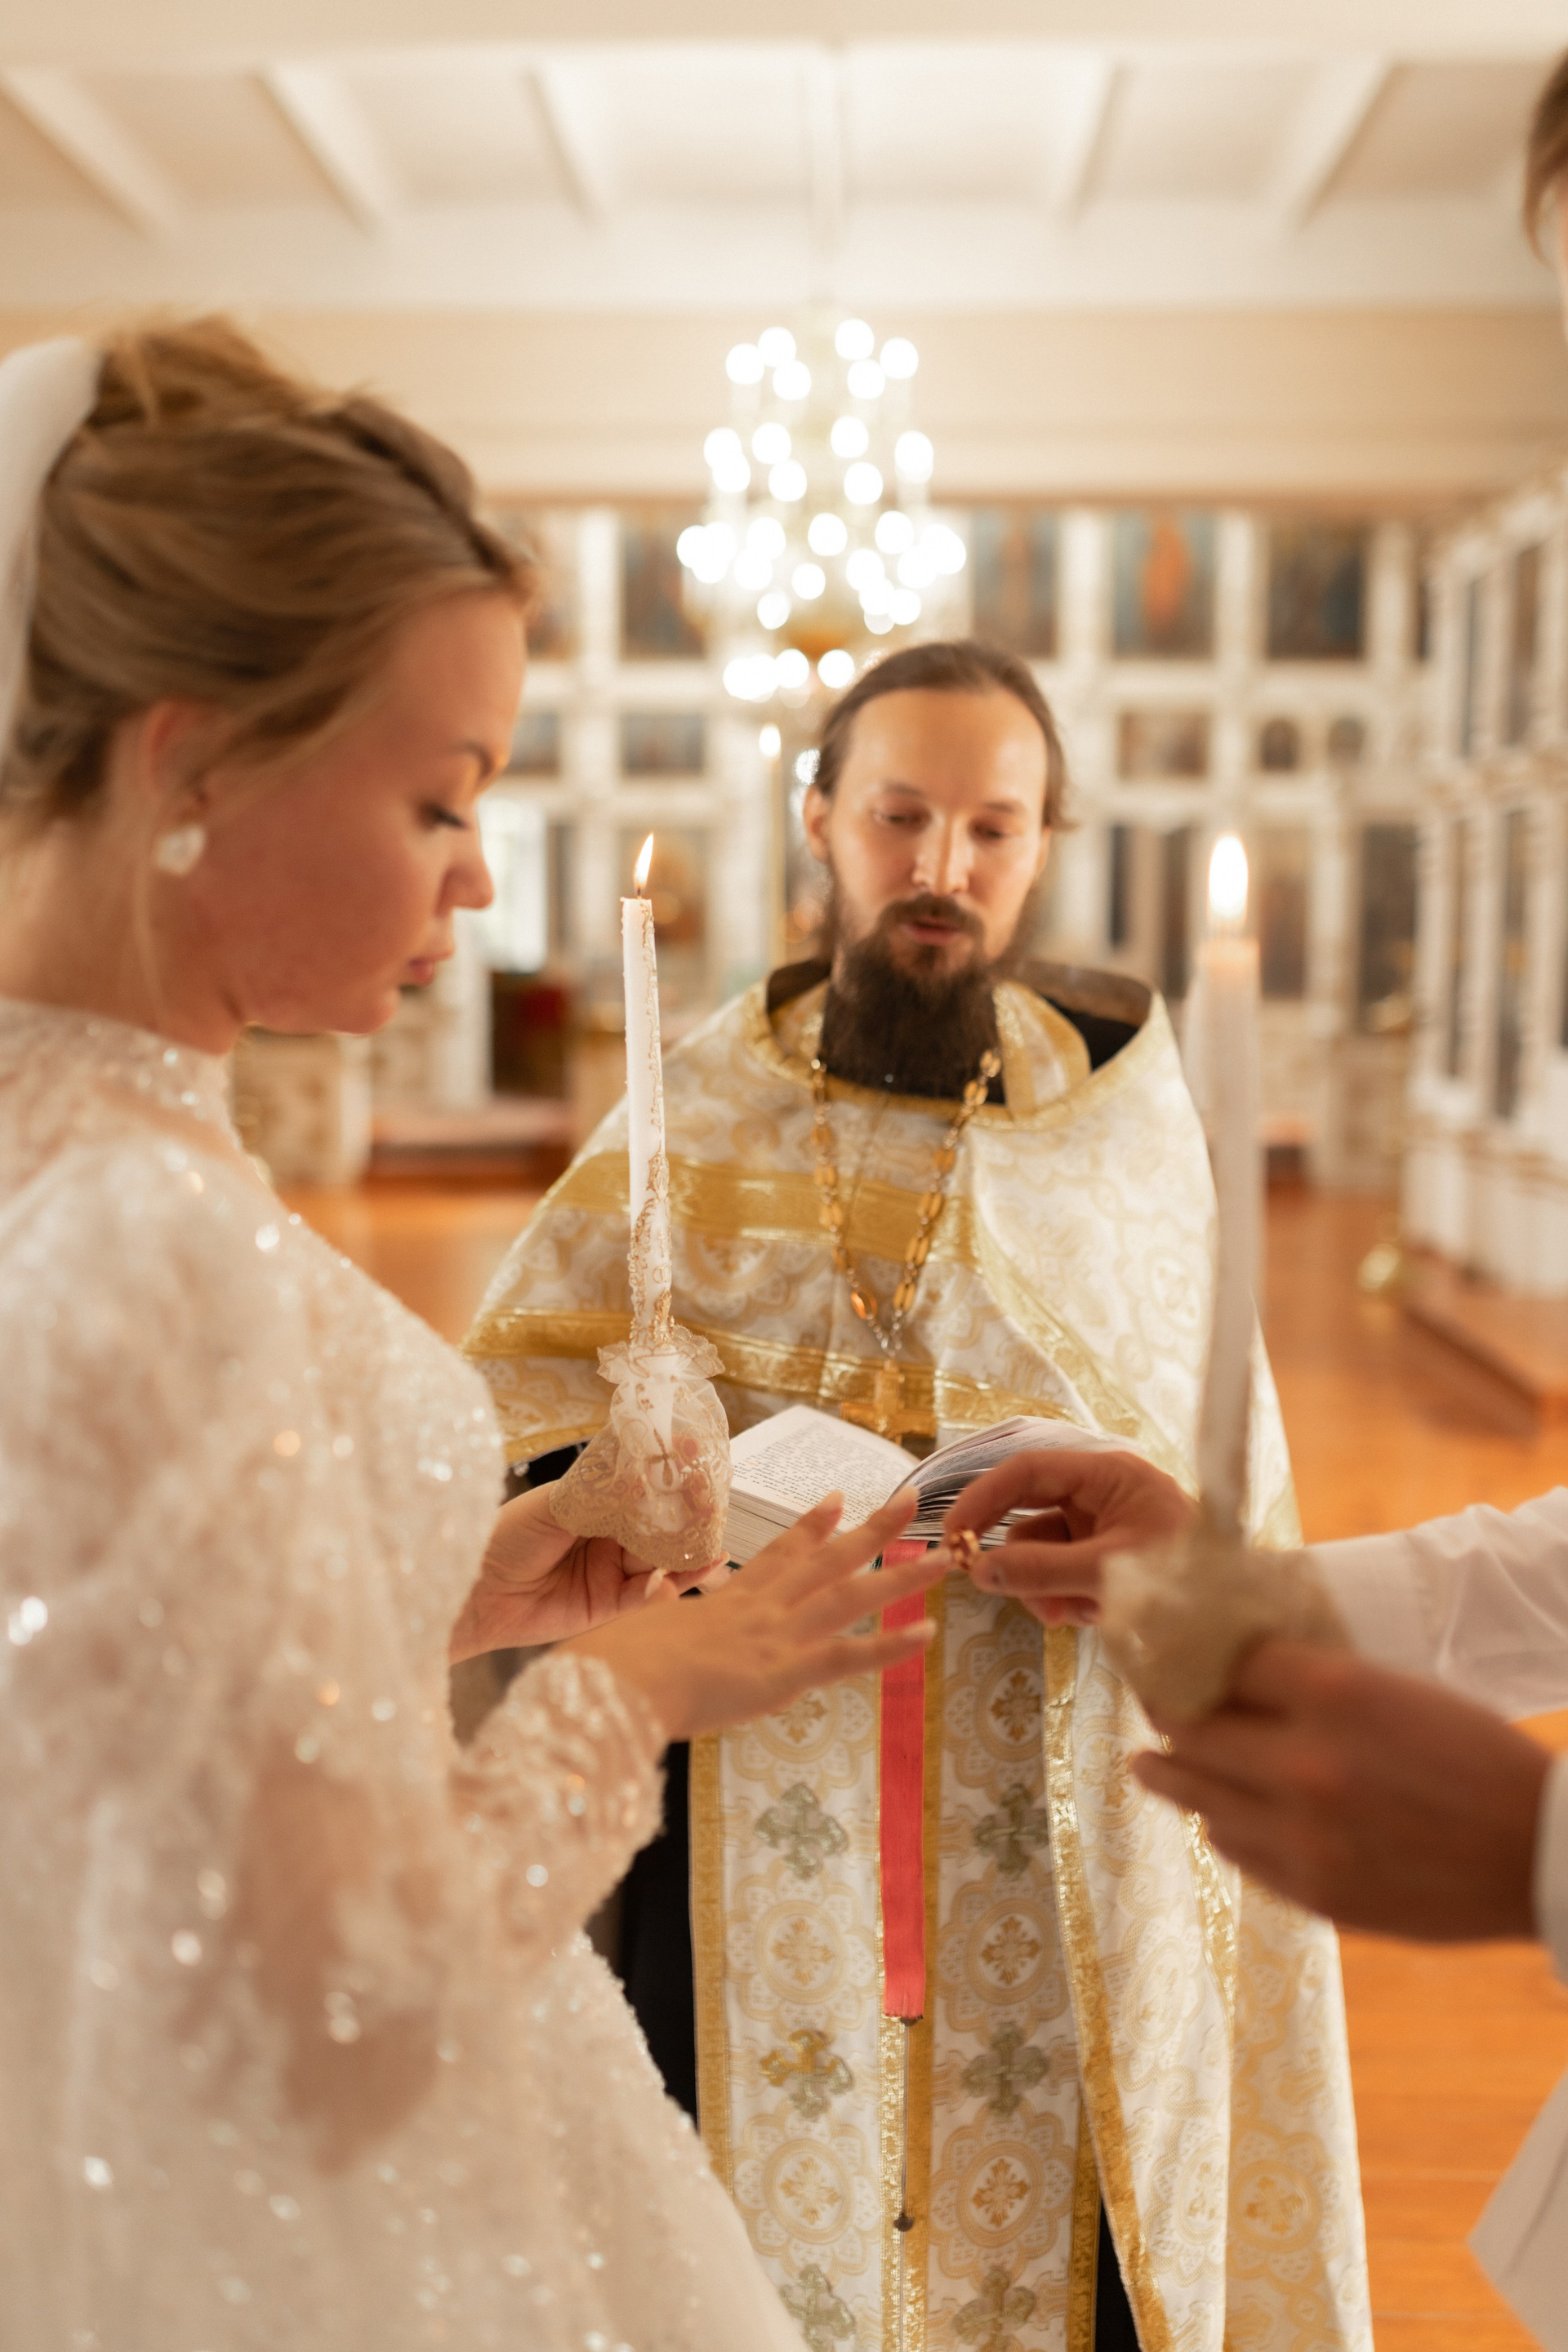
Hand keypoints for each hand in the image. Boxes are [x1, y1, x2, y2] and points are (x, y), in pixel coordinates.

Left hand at [448, 1483, 715, 1664]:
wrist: (474, 1591)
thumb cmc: (505, 1537)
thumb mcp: (554, 1506)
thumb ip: (601, 1496)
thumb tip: (644, 1477)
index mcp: (598, 1504)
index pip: (644, 1488)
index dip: (671, 1478)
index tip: (695, 1460)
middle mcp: (610, 1536)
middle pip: (661, 1527)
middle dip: (690, 1520)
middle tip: (716, 1511)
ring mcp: (611, 1571)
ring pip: (660, 1563)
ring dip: (688, 1559)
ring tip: (714, 1552)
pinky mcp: (607, 1605)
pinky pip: (642, 1598)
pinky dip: (661, 1591)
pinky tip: (670, 1584)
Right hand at [565, 1490, 941, 1743]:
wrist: (618, 1682)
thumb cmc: (615, 1664)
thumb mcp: (641, 1632)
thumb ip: (661, 1625)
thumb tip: (656, 1623)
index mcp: (727, 1600)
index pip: (780, 1555)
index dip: (813, 1527)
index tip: (837, 1500)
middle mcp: (761, 1608)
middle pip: (828, 1559)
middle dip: (873, 1529)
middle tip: (913, 1500)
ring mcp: (778, 1635)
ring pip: (852, 1596)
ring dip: (901, 1575)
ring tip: (944, 1557)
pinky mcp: (785, 1672)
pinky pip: (849, 1656)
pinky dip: (890, 1646)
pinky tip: (926, 1633)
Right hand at [941, 1448, 1195, 1624]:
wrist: (1238, 1625)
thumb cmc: (1186, 1581)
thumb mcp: (1108, 1572)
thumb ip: (1042, 1570)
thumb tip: (979, 1571)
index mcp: (1108, 1475)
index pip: (1027, 1471)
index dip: (983, 1498)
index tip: (953, 1535)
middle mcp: (1102, 1495)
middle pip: (1029, 1512)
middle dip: (1015, 1553)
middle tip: (982, 1580)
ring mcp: (1103, 1528)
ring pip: (1042, 1551)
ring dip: (1043, 1586)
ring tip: (1068, 1615)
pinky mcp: (1105, 1561)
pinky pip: (1062, 1573)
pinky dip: (1064, 1597)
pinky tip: (1086, 1617)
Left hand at [1133, 1637, 1551, 1941]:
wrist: (1541, 1853)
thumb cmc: (1477, 1758)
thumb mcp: (1396, 1691)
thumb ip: (1313, 1685)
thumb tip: (1236, 1677)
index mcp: (1335, 1691)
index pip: (1225, 1659)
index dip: (1190, 1654)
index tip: (1168, 1652)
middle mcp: (1305, 1760)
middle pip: (1192, 1727)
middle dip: (1164, 1713)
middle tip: (1146, 1705)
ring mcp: (1302, 1833)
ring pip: (1199, 1796)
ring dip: (1171, 1776)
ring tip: (1149, 1765)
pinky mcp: (1312, 1889)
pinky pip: (1236, 1850)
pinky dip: (1221, 1826)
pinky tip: (1215, 1816)